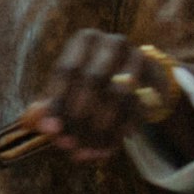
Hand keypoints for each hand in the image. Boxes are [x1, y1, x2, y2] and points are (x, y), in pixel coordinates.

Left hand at [1, 23, 193, 170]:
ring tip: (87, 152)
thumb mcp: (68, 92)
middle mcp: (111, 42)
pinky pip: (138, 107)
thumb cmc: (92, 86)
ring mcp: (136, 57)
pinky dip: (122, 131)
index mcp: (83, 41)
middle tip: (68, 146)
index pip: (67, 70)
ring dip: (101, 129)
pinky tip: (109, 148)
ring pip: (119, 95)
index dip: (58, 103)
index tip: (50, 132)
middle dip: (80, 118)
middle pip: (94, 80)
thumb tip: (40, 126)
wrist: (138, 78)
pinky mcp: (154, 77)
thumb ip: (51, 107)